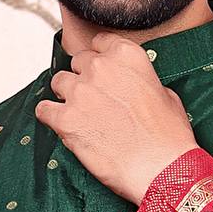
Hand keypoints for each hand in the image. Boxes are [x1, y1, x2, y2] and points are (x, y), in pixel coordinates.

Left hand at [33, 30, 198, 204]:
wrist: (161, 169)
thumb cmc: (168, 138)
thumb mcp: (165, 95)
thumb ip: (140, 80)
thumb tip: (131, 86)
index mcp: (126, 55)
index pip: (99, 42)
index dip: (98, 58)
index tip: (99, 71)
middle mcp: (100, 67)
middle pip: (78, 62)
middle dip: (83, 78)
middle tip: (93, 100)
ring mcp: (80, 92)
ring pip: (58, 82)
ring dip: (66, 96)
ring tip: (78, 115)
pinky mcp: (66, 119)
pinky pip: (44, 110)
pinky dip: (50, 117)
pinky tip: (61, 125)